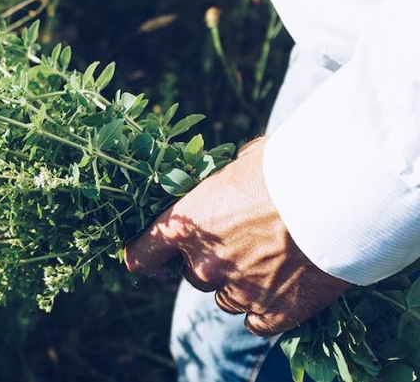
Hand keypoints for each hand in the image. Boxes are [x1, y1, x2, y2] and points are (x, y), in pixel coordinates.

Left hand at [124, 137, 350, 335]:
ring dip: (239, 285)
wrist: (342, 196)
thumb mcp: (244, 162)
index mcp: (186, 224)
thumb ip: (224, 181)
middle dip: (211, 262)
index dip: (143, 256)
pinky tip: (283, 290)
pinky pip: (255, 323)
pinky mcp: (274, 313)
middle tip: (243, 242)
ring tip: (272, 261)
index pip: (143, 254)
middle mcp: (204, 263)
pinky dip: (265, 310)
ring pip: (224, 300)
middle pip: (193, 275)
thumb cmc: (290, 167)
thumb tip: (227, 177)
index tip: (147, 257)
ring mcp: (238, 292)